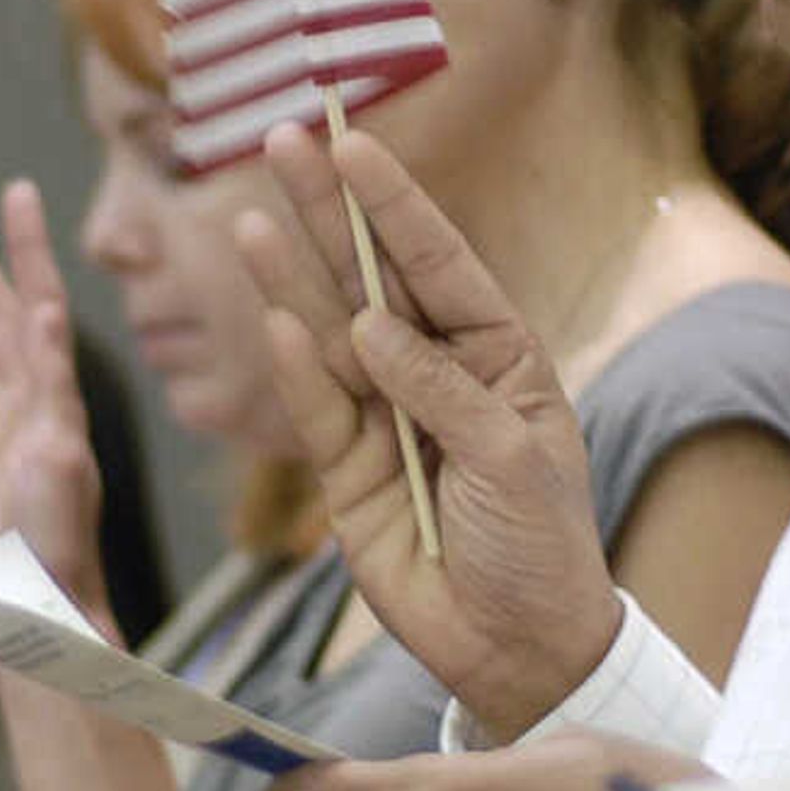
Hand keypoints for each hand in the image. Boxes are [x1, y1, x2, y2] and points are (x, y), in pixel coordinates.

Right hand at [0, 182, 110, 622]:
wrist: (36, 620)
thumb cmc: (52, 552)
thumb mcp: (58, 462)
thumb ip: (53, 388)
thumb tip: (49, 316)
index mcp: (50, 404)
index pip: (36, 309)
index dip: (26, 254)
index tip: (15, 198)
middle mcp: (27, 418)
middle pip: (2, 320)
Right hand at [236, 123, 623, 735]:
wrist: (520, 650)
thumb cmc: (540, 547)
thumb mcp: (511, 460)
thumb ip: (439, 391)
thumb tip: (367, 328)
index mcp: (500, 356)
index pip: (440, 263)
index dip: (395, 203)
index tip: (351, 143)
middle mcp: (438, 375)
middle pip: (372, 279)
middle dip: (328, 212)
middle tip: (280, 140)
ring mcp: (387, 421)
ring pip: (329, 335)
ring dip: (291, 276)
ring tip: (248, 216)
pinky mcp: (347, 475)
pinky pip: (315, 409)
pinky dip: (292, 366)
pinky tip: (270, 312)